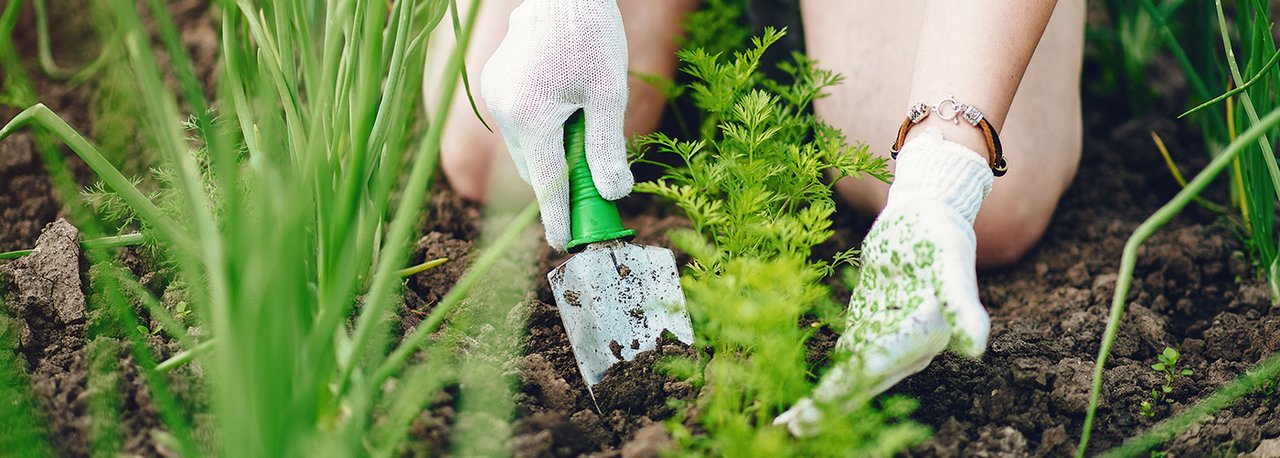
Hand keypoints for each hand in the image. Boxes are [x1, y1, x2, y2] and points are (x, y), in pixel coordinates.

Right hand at [480, 0, 632, 249]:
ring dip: (551, 152)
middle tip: (594, 187)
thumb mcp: (609, 93)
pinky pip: (518, 124)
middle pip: (535, 167)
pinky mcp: (493, 84)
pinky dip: (540, 130)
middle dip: (560, 181)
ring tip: (583, 129)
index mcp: (532, 116)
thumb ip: (607, 147)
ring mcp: (494, 97)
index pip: (546, 183)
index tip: (565, 243)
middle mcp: (504, 110)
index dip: (558, 217)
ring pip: (526, 146)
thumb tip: (614, 194)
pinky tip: (564, 107)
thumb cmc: (591, 35)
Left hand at [775, 127, 993, 435]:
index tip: (816, 409)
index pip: (878, 367)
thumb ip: (962, 304)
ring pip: (851, 378)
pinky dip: (826, 379)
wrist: (927, 215)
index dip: (846, 389)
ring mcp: (887, 339)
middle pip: (862, 383)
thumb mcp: (951, 263)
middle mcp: (907, 348)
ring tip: (788, 427)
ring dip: (823, 404)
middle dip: (828, 408)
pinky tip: (800, 401)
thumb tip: (975, 348)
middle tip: (792, 431)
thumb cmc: (941, 236)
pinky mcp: (870, 326)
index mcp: (924, 336)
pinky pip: (845, 360)